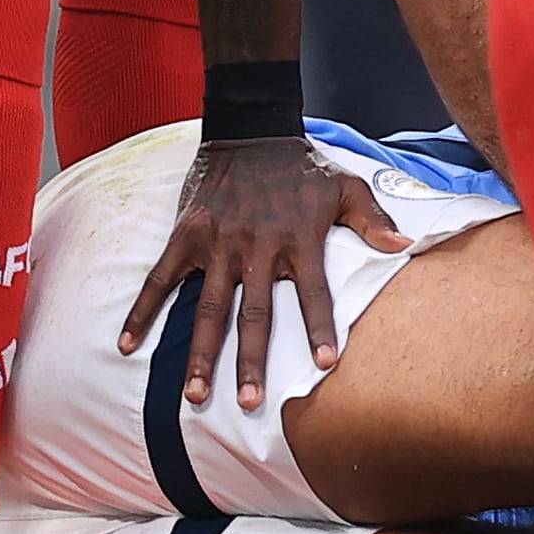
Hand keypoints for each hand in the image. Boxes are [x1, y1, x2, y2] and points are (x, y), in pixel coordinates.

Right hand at [118, 137, 409, 407]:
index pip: (314, 293)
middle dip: (250, 361)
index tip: (324, 364)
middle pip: (254, 314)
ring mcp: (218, 245)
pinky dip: (143, 311)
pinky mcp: (187, 236)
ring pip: (208, 308)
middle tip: (248, 403)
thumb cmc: (302, 166)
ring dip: (201, 353)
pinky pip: (160, 279)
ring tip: (194, 394)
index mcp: (298, 241)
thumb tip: (404, 245)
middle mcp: (257, 248)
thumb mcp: (345, 185)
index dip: (320, 328)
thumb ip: (372, 219)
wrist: (249, 130)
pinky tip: (128, 344)